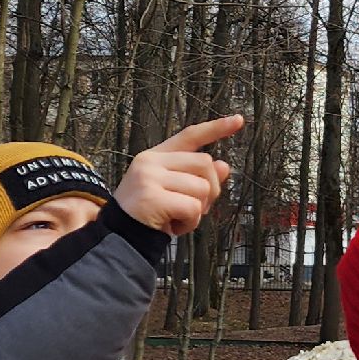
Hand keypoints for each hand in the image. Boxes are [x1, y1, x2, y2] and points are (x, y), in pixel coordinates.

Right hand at [114, 115, 243, 235]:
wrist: (120, 238)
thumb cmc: (149, 216)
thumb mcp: (175, 192)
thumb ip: (197, 178)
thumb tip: (223, 166)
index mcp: (155, 156)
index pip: (190, 136)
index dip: (216, 128)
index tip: (238, 120)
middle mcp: (151, 162)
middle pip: (204, 163)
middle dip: (210, 190)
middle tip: (194, 209)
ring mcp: (150, 178)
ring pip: (202, 188)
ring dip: (198, 211)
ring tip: (177, 218)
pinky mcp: (152, 197)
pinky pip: (192, 208)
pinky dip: (190, 223)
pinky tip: (174, 227)